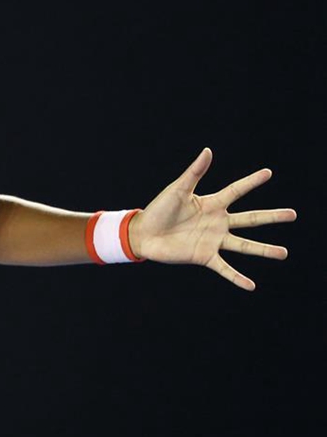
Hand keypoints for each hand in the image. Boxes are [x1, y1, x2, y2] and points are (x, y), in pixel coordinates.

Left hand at [129, 148, 296, 289]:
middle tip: (293, 214)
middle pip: (250, 219)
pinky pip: (224, 268)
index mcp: (211, 203)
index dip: (252, 181)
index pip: (236, 190)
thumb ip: (195, 173)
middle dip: (272, 217)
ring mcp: (213, 240)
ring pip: (244, 245)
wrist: (143, 234)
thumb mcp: (178, 189)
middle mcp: (217, 222)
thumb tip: (208, 150)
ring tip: (284, 253)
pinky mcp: (204, 256)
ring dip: (264, 250)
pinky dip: (237, 278)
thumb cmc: (159, 209)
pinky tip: (251, 286)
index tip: (269, 172)